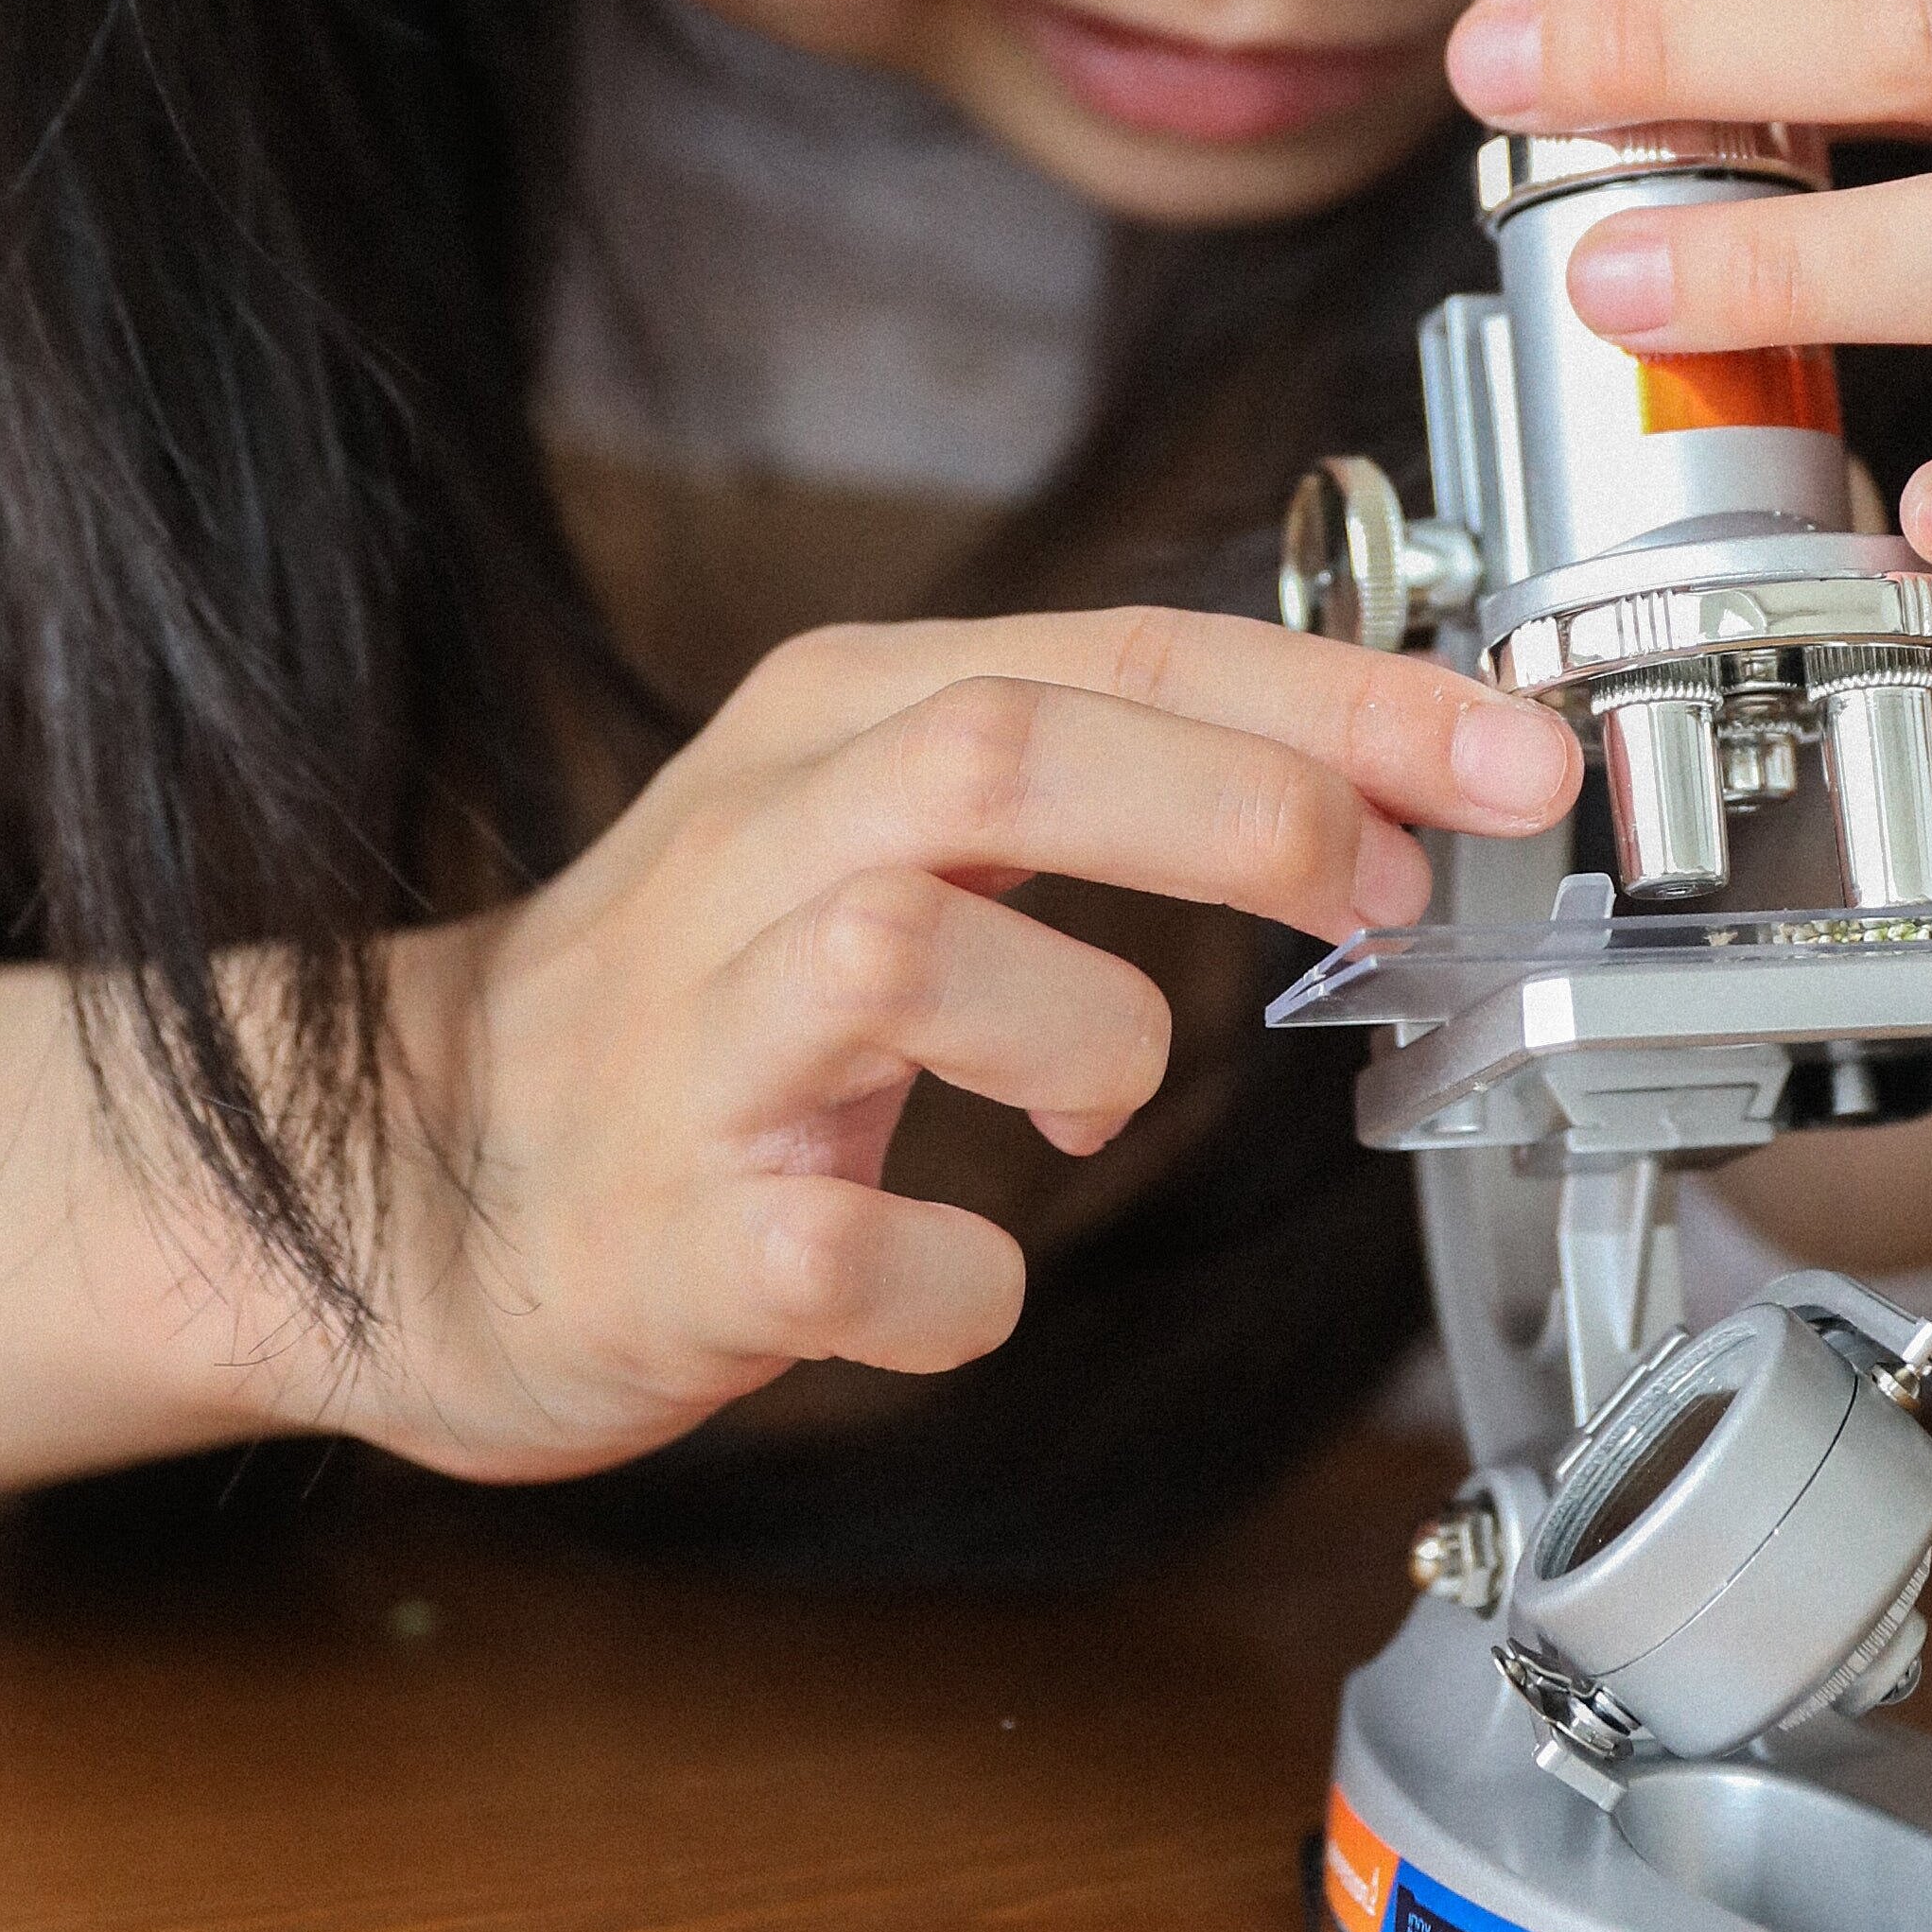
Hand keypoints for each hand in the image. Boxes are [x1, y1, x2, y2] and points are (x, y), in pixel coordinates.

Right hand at [306, 611, 1580, 1481]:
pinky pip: (853, 1249)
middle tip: (1386, 888)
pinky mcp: (672, 1228)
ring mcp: (700, 1037)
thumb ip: (1095, 788)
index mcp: (836, 724)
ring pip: (914, 950)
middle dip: (1241, 803)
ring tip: (1090, 1101)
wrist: (414, 1181)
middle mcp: (759, 845)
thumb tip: (1365, 803)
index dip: (1345, 698)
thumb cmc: (694, 1010)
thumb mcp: (878, 828)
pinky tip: (957, 1276)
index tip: (1517, 756)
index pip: (1121, 651)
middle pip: (1008, 748)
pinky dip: (957, 1280)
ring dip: (1084, 1033)